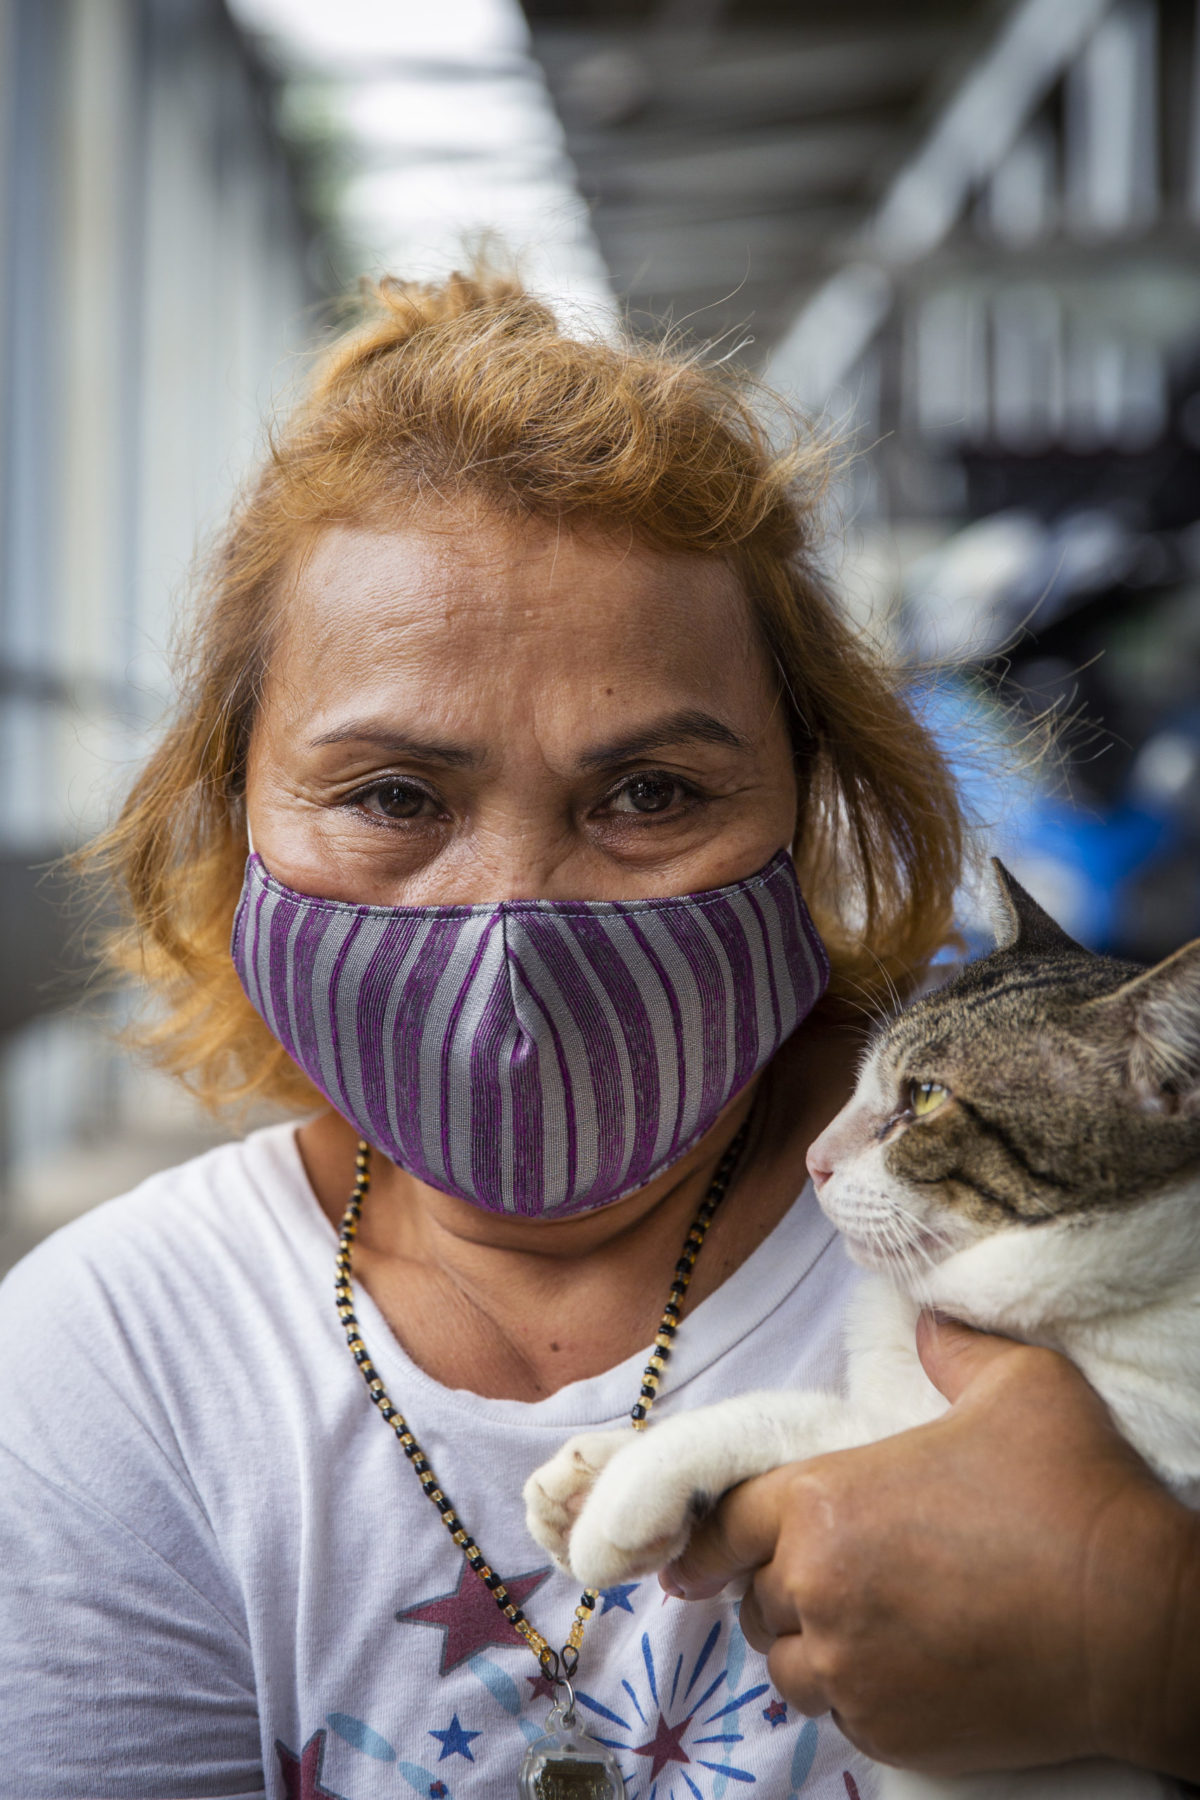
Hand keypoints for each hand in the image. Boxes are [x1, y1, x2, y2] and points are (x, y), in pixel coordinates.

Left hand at [661, 1318, 1199, 1779]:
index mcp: (825, 1502)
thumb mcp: (1019, 1384)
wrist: (1140, 1626)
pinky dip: (852, 1693)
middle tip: (829, 1569)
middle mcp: (820, 1591)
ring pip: (788, 1664)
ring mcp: (853, 1672)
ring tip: (857, 1622)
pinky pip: (838, 1715)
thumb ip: (954, 1348)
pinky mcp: (891, 1732)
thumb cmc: (1073, 1497)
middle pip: (757, 1595)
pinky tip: (895, 1667)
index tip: (694, 1551)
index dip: (709, 1534)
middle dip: (779, 1582)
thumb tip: (928, 1324)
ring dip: (809, 1643)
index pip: (724, 1523)